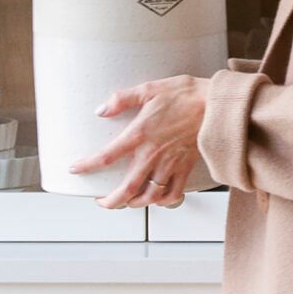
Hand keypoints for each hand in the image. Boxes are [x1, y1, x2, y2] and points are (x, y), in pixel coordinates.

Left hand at [70, 73, 208, 208]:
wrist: (216, 105)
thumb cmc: (186, 94)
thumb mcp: (149, 89)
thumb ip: (122, 99)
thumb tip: (101, 110)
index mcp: (140, 134)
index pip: (106, 156)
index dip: (87, 165)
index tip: (75, 169)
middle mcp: (153, 154)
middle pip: (127, 189)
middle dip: (110, 201)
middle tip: (101, 202)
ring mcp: (170, 164)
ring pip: (149, 196)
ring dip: (135, 204)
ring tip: (126, 202)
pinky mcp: (185, 168)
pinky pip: (173, 193)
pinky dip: (162, 201)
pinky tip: (156, 199)